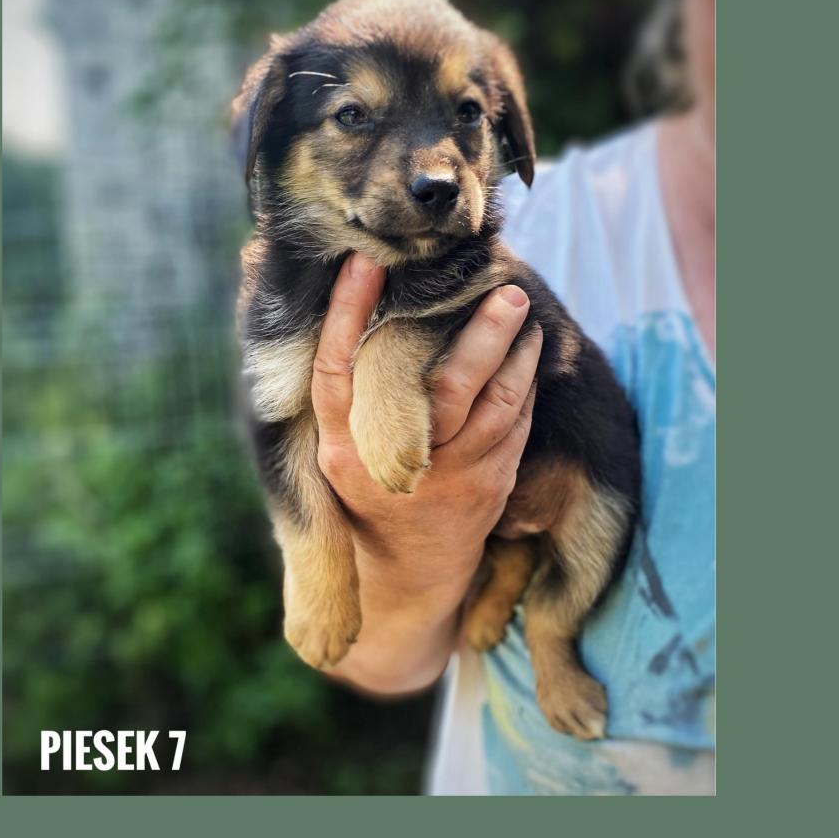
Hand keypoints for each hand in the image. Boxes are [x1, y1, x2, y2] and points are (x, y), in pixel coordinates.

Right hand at [311, 252, 541, 692]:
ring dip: (516, 353)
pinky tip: (528, 353)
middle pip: (445, 388)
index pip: (336, 372)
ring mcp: (450, 478)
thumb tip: (310, 295)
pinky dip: (526, 384)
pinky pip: (517, 425)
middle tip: (506, 287)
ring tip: (521, 309)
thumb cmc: (364, 490)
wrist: (405, 573)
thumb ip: (336, 388)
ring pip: (495, 404)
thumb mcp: (336, 448)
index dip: (344, 315)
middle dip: (481, 333)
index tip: (361, 263)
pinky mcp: (489, 487)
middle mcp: (394, 462)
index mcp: (341, 448)